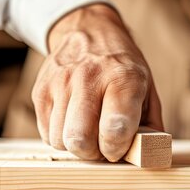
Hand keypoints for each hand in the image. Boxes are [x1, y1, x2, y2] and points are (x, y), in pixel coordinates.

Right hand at [32, 4, 162, 160]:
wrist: (88, 32)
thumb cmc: (122, 69)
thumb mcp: (147, 89)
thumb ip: (150, 127)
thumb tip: (146, 157)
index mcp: (123, 78)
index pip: (114, 129)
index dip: (116, 149)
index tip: (118, 147)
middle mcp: (88, 78)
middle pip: (80, 140)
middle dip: (93, 153)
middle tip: (101, 144)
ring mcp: (59, 84)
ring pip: (60, 140)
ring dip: (75, 146)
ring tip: (87, 131)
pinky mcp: (40, 91)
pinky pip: (46, 134)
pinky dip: (60, 137)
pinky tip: (72, 123)